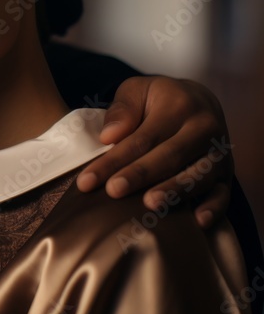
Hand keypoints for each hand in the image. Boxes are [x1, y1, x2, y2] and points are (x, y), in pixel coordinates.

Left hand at [76, 76, 231, 228]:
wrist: (201, 102)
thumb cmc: (159, 100)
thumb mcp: (137, 90)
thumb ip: (122, 109)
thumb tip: (109, 136)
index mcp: (180, 106)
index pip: (142, 138)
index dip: (114, 159)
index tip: (87, 180)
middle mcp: (204, 129)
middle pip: (169, 156)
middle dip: (139, 175)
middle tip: (113, 191)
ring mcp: (218, 154)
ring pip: (197, 176)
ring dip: (174, 192)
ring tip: (150, 203)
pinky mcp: (227, 175)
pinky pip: (224, 194)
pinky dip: (213, 208)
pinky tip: (197, 222)